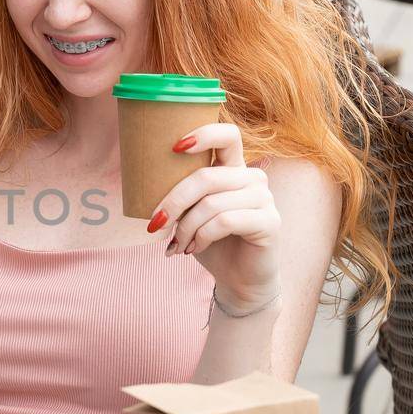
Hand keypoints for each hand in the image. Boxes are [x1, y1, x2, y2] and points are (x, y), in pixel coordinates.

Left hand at [149, 122, 280, 310]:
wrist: (239, 279)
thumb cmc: (211, 242)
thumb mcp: (190, 213)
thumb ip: (180, 193)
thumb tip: (142, 180)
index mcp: (234, 168)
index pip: (228, 135)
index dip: (203, 134)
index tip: (173, 148)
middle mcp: (253, 178)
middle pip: (206, 176)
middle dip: (173, 201)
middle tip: (155, 224)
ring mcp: (264, 198)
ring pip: (211, 203)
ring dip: (185, 227)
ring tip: (176, 244)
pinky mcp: (270, 222)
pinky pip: (225, 222)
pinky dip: (201, 237)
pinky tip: (194, 249)